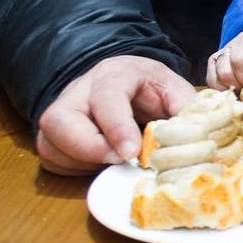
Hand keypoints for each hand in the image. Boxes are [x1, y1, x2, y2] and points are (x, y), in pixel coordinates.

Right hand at [35, 56, 195, 174]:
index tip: (131, 153)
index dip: (116, 126)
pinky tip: (99, 163)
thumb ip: (185, 109)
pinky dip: (73, 168)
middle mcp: (80, 90)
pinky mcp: (52, 134)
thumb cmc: (152, 88)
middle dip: (88, 148)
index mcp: (114, 74)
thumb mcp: (175, 91)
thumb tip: (192, 133)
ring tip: (114, 160)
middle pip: (60, 119)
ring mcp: (61, 111)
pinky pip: (50, 157)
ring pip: (50, 141)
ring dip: (82, 161)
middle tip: (118, 161)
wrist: (130, 84)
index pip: (106, 96)